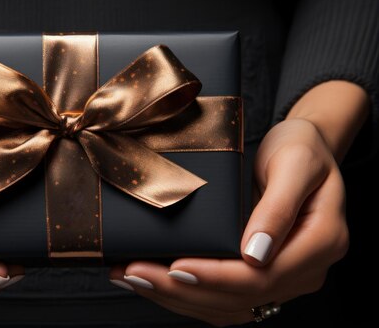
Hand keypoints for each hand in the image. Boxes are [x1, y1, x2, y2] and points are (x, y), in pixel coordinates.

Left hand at [109, 118, 348, 325]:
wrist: (306, 150)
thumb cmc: (303, 149)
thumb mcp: (296, 162)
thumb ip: (278, 207)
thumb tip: (254, 254)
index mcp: (320, 243)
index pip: (261, 277)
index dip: (215, 276)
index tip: (176, 268)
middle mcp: (304, 270)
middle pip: (239, 298)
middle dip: (181, 290)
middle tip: (136, 274)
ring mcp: (284, 278)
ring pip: (227, 306)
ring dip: (177, 298)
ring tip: (134, 279)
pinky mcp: (262, 276)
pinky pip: (224, 298)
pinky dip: (187, 294)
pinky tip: (155, 282)